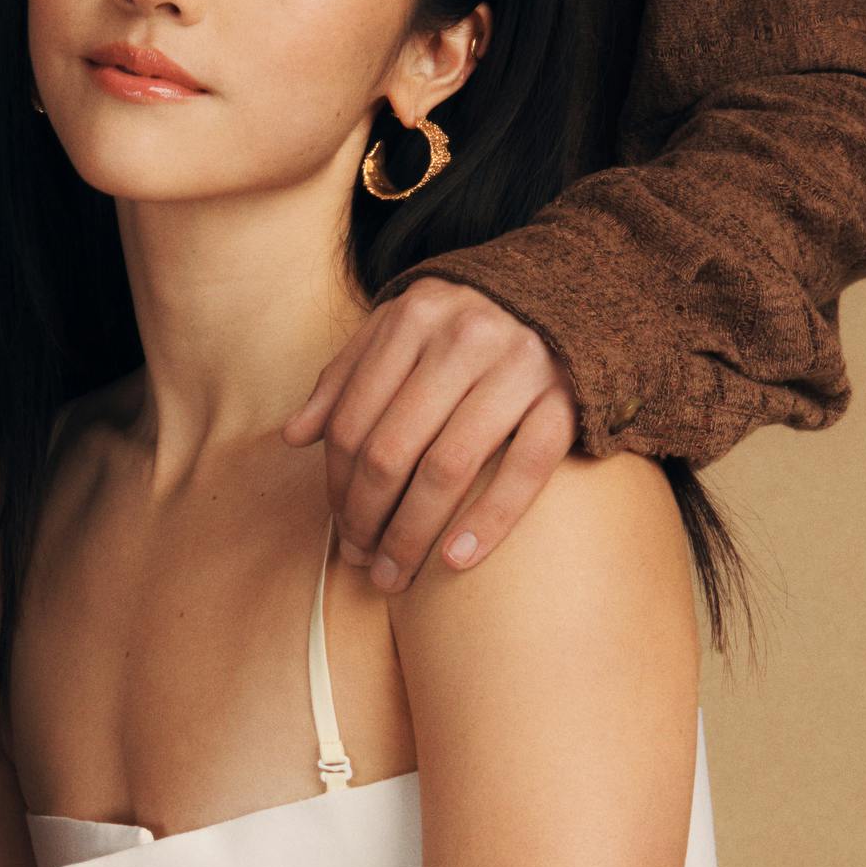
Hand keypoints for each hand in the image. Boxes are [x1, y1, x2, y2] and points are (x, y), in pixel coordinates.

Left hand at [290, 282, 576, 589]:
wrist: (571, 291)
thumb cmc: (468, 324)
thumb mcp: (402, 331)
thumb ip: (346, 376)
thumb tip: (294, 436)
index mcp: (414, 317)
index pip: (353, 419)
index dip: (337, 486)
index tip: (340, 529)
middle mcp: (465, 336)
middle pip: (392, 449)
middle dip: (368, 518)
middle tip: (362, 562)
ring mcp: (520, 366)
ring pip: (449, 466)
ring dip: (413, 533)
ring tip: (396, 574)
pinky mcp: (566, 398)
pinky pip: (524, 470)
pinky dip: (490, 520)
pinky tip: (456, 560)